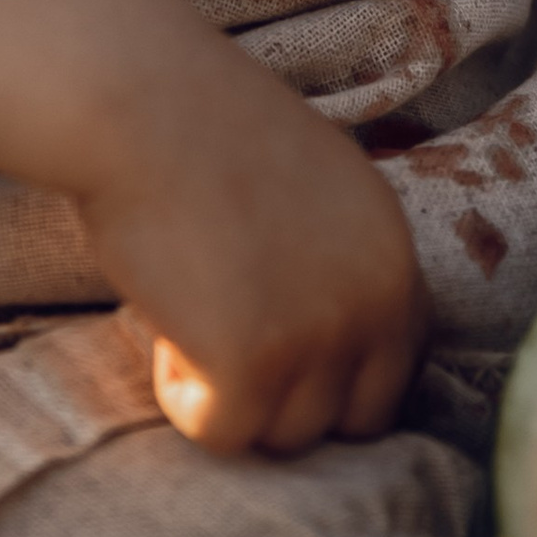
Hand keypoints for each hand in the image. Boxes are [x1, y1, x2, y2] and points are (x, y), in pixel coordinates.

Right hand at [69, 49, 426, 458]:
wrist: (138, 102)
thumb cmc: (196, 127)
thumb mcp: (308, 183)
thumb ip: (332, 254)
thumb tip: (316, 334)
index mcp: (394, 249)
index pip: (398, 366)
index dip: (333, 374)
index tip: (273, 351)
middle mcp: (377, 296)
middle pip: (354, 419)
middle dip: (290, 401)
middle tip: (226, 348)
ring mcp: (322, 333)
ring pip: (289, 434)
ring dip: (233, 398)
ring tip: (187, 325)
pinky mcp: (255, 361)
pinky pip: (226, 433)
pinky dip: (187, 403)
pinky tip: (165, 340)